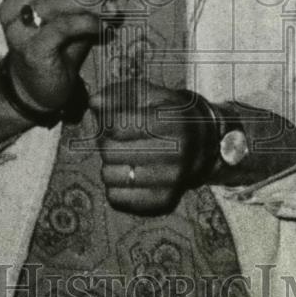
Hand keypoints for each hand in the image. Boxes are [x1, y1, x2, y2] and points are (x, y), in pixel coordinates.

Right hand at [0, 0, 109, 111]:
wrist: (34, 89)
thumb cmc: (53, 43)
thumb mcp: (63, 11)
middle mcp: (12, 5)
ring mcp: (19, 29)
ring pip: (52, 0)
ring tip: (113, 1)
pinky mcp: (32, 50)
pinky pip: (62, 29)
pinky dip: (88, 23)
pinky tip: (107, 23)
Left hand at [90, 80, 218, 214]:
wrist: (201, 143)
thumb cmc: (166, 113)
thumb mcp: (147, 94)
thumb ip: (118, 95)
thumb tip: (94, 103)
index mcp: (174, 122)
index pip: (118, 125)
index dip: (107, 121)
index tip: (114, 120)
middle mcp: (178, 153)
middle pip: (111, 151)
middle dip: (105, 142)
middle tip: (115, 139)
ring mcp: (172, 181)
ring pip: (110, 176)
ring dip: (108, 165)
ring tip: (123, 156)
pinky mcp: (163, 202)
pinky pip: (116, 198)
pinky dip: (114, 186)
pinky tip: (127, 174)